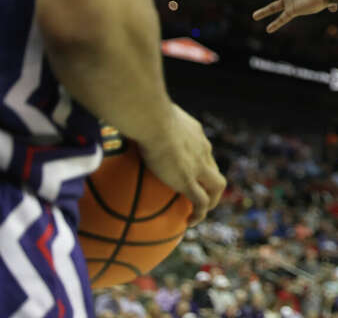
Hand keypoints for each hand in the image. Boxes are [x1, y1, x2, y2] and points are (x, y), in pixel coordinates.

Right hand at [138, 104, 224, 225]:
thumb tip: (121, 123)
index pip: (201, 148)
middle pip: (213, 168)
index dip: (198, 160)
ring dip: (212, 200)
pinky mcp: (189, 180)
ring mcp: (198, 166)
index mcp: (194, 133)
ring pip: (216, 186)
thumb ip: (142, 122)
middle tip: (200, 193)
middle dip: (210, 182)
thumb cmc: (145, 114)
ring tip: (200, 212)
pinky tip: (189, 223)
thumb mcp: (148, 116)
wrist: (154, 122)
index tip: (189, 168)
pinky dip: (199, 213)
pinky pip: (201, 201)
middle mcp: (202, 149)